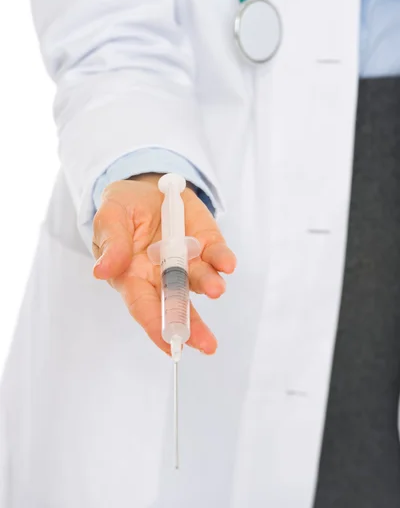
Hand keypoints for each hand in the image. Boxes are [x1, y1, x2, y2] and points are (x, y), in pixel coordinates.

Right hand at [92, 173, 235, 356]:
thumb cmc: (122, 208)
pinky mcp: (206, 243)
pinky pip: (216, 254)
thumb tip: (102, 271)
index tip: (170, 343)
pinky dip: (222, 259)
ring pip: (200, 279)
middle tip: (206, 345)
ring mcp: (188, 260)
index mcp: (133, 276)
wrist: (147, 187)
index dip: (156, 326)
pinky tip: (227, 265)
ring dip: (209, 285)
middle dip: (193, 325)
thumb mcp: (110, 217)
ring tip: (215, 289)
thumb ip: (111, 242)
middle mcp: (163, 275)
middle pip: (178, 304)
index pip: (143, 306)